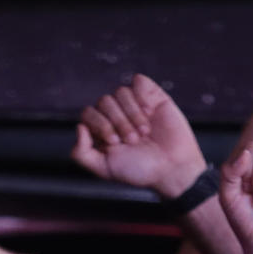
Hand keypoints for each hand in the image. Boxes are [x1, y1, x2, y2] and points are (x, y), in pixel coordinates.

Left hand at [72, 73, 205, 198]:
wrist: (172, 168)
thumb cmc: (140, 171)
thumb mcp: (105, 169)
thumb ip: (82, 154)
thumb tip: (79, 127)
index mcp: (102, 130)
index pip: (89, 113)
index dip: (100, 125)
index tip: (116, 143)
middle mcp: (116, 114)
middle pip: (104, 101)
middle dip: (119, 122)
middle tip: (134, 141)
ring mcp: (133, 104)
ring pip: (121, 92)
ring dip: (132, 114)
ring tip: (144, 133)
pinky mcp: (151, 96)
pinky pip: (138, 82)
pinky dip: (142, 96)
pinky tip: (150, 113)